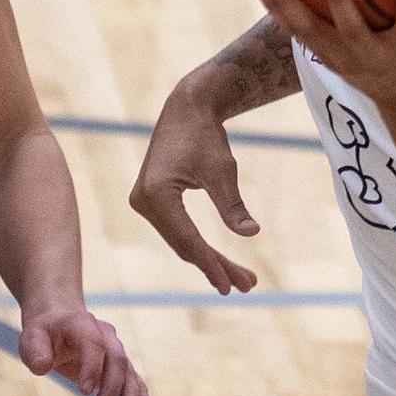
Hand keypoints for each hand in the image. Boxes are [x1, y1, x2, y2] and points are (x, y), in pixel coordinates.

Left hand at [19, 306, 149, 395]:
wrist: (58, 323)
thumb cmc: (43, 334)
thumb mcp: (31, 338)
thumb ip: (35, 351)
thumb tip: (41, 366)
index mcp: (81, 323)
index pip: (94, 343)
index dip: (92, 367)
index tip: (83, 392)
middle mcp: (104, 334)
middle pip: (116, 359)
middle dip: (111, 388)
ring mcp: (114, 348)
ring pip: (129, 370)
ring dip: (131, 395)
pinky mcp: (119, 364)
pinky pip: (134, 378)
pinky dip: (139, 395)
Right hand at [128, 83, 259, 294]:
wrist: (186, 110)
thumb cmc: (205, 136)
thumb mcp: (223, 171)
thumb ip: (233, 205)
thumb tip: (251, 233)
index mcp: (157, 194)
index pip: (187, 239)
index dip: (211, 264)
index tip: (231, 286)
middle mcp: (143, 201)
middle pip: (183, 245)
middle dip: (216, 266)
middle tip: (247, 285)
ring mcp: (143, 202)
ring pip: (180, 240)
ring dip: (209, 259)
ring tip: (241, 278)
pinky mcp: (150, 200)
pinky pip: (176, 230)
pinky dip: (197, 244)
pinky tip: (218, 260)